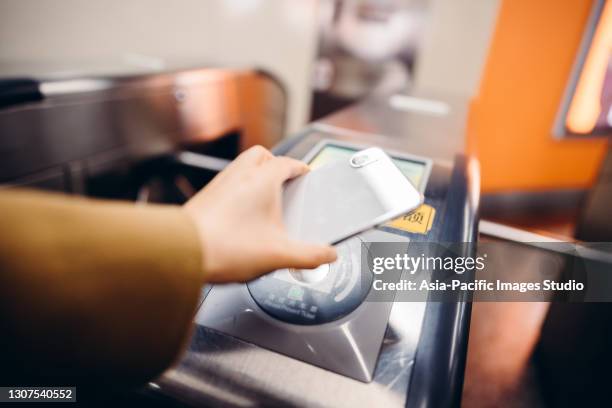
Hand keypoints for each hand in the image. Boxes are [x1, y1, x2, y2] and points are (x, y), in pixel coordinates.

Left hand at [183, 146, 336, 282]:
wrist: (182, 252)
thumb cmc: (225, 246)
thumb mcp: (279, 255)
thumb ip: (309, 256)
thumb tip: (327, 255)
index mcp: (262, 179)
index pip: (289, 163)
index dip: (301, 169)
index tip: (307, 176)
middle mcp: (240, 174)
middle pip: (263, 156)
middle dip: (276, 166)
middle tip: (286, 185)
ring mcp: (220, 183)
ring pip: (243, 167)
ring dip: (256, 178)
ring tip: (266, 202)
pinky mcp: (206, 197)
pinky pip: (228, 183)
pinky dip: (240, 191)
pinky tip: (243, 216)